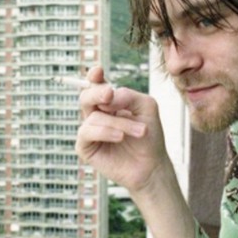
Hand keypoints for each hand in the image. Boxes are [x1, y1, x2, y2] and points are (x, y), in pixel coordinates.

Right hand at [75, 66, 171, 194]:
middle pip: (86, 96)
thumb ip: (128, 96)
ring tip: (140, 131)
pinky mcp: (85, 147)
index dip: (93, 77)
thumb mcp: (146, 107)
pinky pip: (86, 132)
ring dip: (118, 122)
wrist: (152, 165)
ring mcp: (90, 131)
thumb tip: (107, 98)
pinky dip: (105, 132)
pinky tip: (120, 137)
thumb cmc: (150, 136)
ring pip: (94, 116)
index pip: (96, 85)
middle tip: (109, 94)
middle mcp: (97, 114)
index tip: (98, 71)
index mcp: (109, 103)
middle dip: (97, 93)